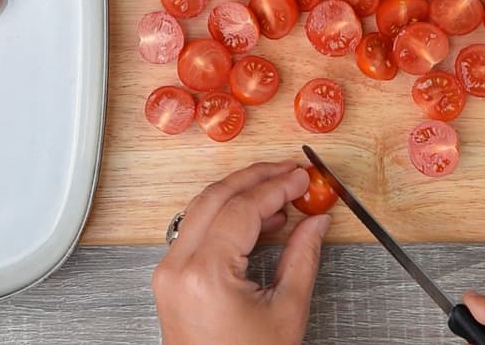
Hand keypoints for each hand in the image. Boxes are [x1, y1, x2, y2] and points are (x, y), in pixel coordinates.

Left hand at [152, 161, 331, 344]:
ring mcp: (168, 272)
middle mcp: (178, 268)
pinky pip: (196, 230)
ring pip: (201, 209)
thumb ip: (302, 258)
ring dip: (240, 195)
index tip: (301, 178)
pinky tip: (257, 221)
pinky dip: (226, 217)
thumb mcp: (287, 312)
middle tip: (290, 173)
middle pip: (216, 198)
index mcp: (205, 274)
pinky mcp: (170, 279)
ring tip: (281, 197)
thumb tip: (316, 221)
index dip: (276, 187)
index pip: (241, 209)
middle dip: (256, 178)